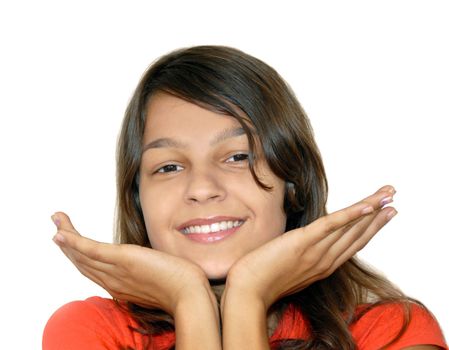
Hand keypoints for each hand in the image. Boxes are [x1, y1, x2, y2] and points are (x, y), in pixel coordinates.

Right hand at [51, 213, 214, 315]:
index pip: (93, 269)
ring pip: (82, 255)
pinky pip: (91, 251)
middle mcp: (113, 281)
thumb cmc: (181, 285)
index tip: (71, 240)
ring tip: (56, 219)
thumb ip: (149, 268)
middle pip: (82, 262)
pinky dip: (74, 242)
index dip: (78, 254)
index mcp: (120, 285)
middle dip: (67, 244)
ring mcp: (116, 272)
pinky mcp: (123, 260)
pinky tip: (62, 232)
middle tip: (57, 226)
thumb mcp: (159, 274)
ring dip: (66, 236)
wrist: (190, 294)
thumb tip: (152, 259)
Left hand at [222, 185, 396, 310]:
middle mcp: (325, 260)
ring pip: (350, 227)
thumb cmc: (263, 279)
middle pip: (358, 235)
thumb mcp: (290, 267)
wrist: (247, 291)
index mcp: (323, 266)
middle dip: (378, 216)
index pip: (352, 244)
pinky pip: (332, 225)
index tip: (382, 214)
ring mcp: (316, 252)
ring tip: (387, 194)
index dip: (370, 228)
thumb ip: (303, 254)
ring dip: (371, 209)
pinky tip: (367, 205)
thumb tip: (303, 240)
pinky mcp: (303, 242)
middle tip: (392, 198)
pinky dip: (351, 215)